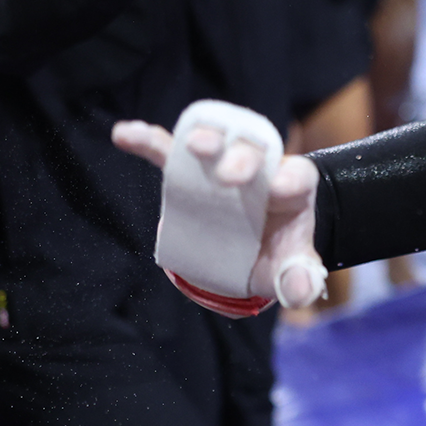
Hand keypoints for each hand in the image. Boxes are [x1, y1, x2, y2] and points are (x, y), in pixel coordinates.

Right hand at [112, 118, 326, 307]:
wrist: (249, 247)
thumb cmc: (276, 254)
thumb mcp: (289, 270)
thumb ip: (299, 281)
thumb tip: (300, 291)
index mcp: (292, 189)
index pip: (299, 176)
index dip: (291, 179)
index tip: (279, 188)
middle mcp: (261, 167)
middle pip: (256, 151)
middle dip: (243, 159)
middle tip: (229, 177)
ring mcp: (223, 163)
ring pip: (217, 141)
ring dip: (206, 138)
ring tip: (192, 143)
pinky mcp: (189, 171)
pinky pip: (168, 151)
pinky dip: (149, 142)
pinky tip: (125, 134)